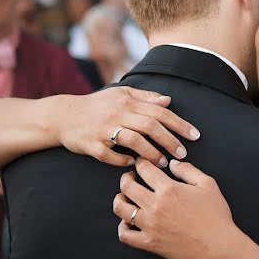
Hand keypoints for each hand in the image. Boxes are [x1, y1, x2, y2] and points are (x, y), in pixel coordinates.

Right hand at [55, 87, 199, 167]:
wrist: (63, 115)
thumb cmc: (97, 105)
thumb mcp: (121, 94)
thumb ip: (145, 97)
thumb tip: (168, 100)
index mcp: (127, 102)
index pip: (160, 112)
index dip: (180, 124)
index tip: (195, 136)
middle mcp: (117, 114)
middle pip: (150, 126)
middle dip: (170, 141)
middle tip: (183, 154)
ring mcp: (103, 129)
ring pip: (132, 140)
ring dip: (150, 153)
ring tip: (163, 163)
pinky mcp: (91, 144)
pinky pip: (109, 155)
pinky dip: (123, 160)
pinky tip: (133, 164)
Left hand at [114, 159, 238, 258]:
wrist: (217, 247)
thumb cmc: (216, 216)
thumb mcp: (208, 185)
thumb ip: (188, 171)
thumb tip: (172, 164)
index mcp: (169, 189)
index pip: (144, 169)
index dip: (141, 162)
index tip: (142, 163)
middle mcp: (155, 206)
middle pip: (126, 186)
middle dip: (126, 178)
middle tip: (130, 177)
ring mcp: (150, 225)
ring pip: (120, 208)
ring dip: (120, 200)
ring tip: (125, 198)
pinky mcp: (149, 243)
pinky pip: (125, 235)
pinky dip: (123, 227)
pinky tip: (129, 222)